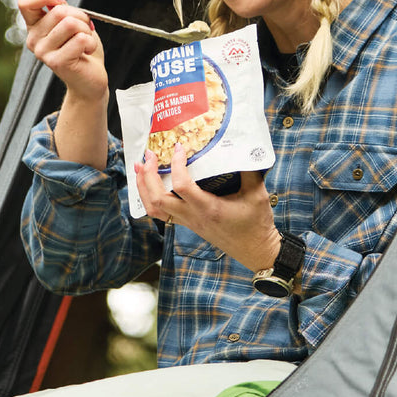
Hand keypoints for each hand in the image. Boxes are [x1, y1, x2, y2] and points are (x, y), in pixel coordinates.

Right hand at [18, 0, 107, 104]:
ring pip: (71, 24)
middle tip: (84, 29)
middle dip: (81, 16)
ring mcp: (43, 52)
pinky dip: (91, 43)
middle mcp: (34, 39)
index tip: (61, 0)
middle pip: (59, 11)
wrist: (90, 79)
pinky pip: (80, 39)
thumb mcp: (72, 22)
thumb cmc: (82, 49)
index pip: (26, 2)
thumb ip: (59, 6)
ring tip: (85, 42)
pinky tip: (87, 52)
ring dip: (87, 30)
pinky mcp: (57, 62)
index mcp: (34, 26)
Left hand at [135, 145, 281, 273]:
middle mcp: (193, 217)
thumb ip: (248, 169)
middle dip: (148, 175)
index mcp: (208, 208)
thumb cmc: (257, 223)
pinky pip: (161, 214)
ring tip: (139, 167)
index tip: (179, 147)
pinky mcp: (188, 224)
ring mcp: (188, 222)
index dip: (176, 164)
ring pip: (154, 209)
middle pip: (158, 199)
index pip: (182, 186)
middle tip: (148, 154)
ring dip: (143, 188)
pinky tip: (150, 185)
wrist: (256, 250)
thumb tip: (243, 146)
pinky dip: (150, 198)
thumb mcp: (257, 193)